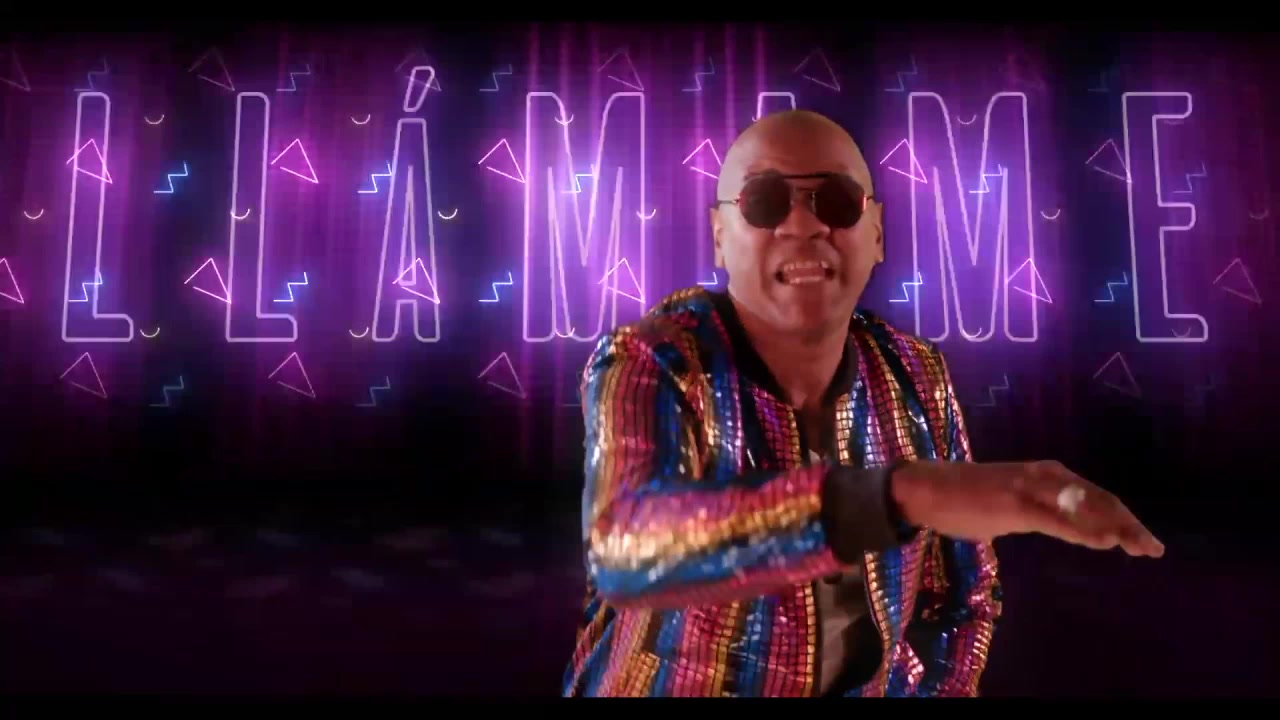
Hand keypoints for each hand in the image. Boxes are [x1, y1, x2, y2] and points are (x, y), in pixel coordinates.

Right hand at [889, 460, 1164, 557]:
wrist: (925, 489)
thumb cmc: (964, 498)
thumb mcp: (1013, 505)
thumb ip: (1042, 513)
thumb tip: (1066, 529)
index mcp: (1046, 474)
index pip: (1095, 496)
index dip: (1123, 517)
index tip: (1144, 540)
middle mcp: (1045, 475)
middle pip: (1099, 499)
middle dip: (1129, 523)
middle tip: (1153, 548)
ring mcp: (1030, 488)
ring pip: (1084, 507)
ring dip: (1116, 527)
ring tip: (1140, 547)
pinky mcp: (1015, 503)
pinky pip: (1057, 519)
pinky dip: (1084, 531)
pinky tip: (1104, 543)